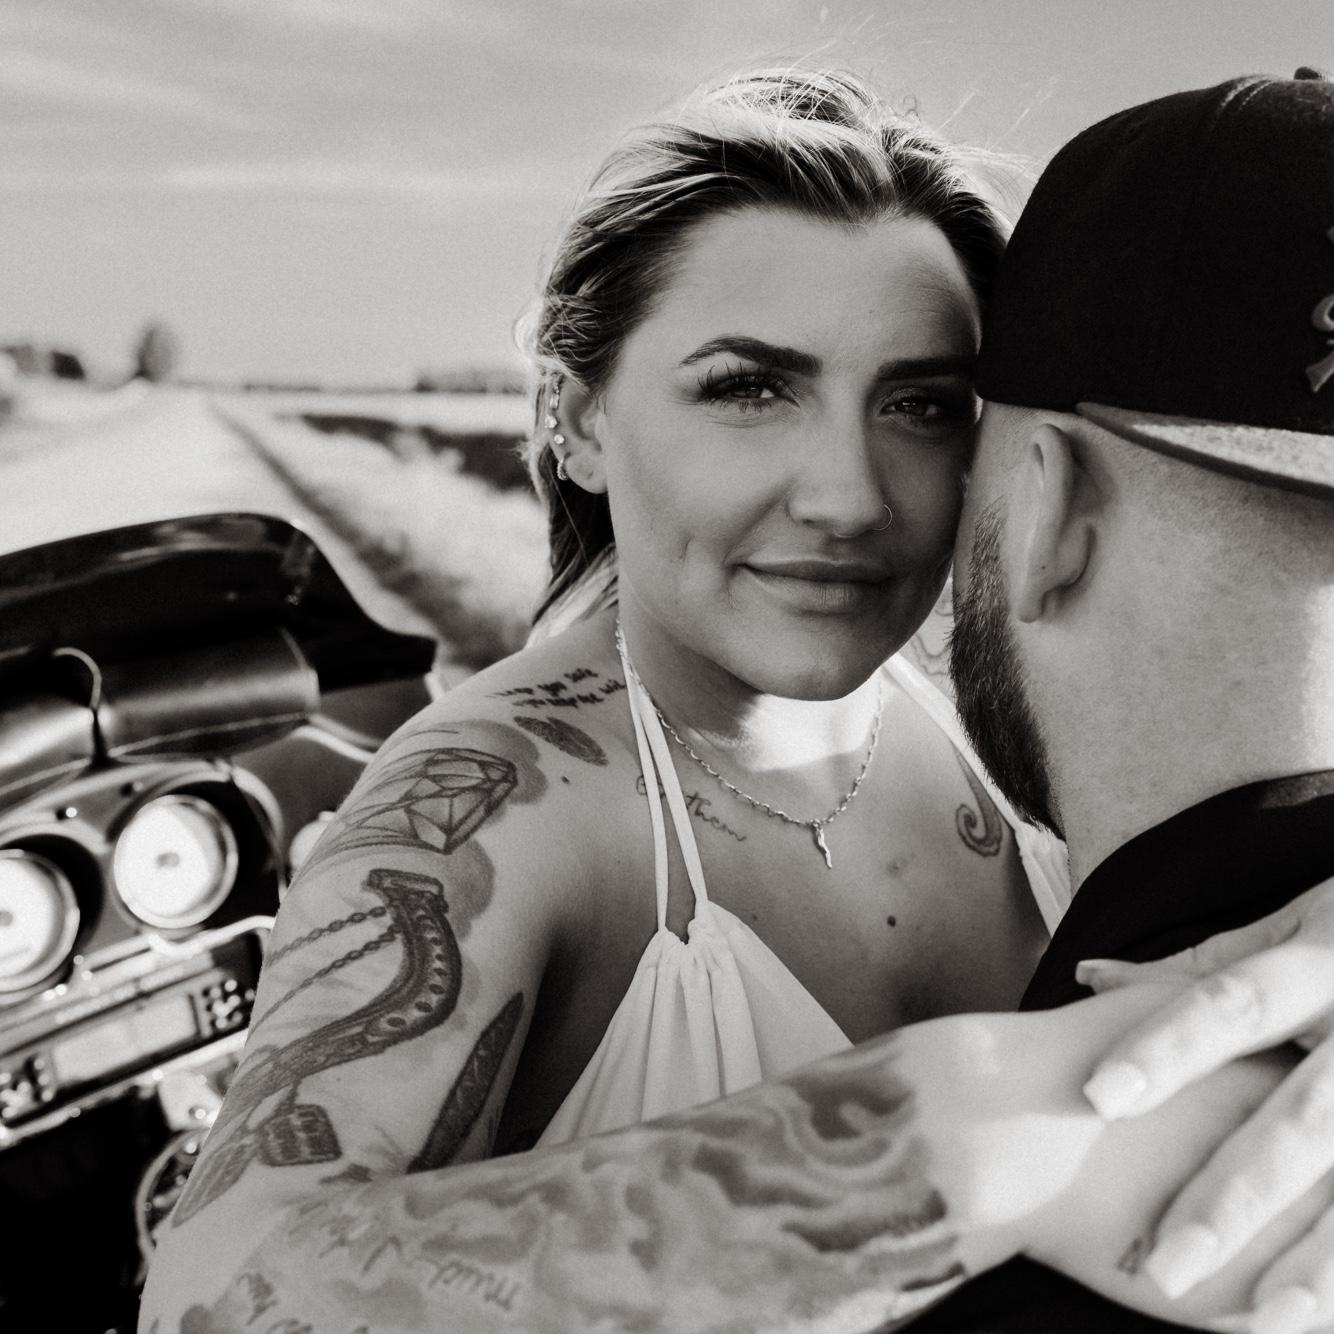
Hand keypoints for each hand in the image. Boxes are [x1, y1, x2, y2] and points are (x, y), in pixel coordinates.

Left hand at [1074, 876, 1333, 1331]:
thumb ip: (1197, 967)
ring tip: (1254, 1320)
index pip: (1232, 1002)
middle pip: (1302, 1119)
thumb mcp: (1293, 929)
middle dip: (1236, 1195)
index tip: (1098, 1095)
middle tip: (1164, 1261)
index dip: (1168, 1046)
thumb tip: (1088, 975)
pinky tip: (1324, 1320)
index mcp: (1320, 962)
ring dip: (1316, 1262)